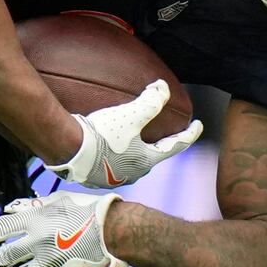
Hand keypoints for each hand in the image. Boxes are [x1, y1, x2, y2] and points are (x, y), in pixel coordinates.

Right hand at [47, 80, 201, 188]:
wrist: (68, 150)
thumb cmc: (101, 135)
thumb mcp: (131, 115)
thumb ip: (151, 102)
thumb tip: (163, 89)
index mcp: (146, 161)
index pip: (176, 146)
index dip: (189, 134)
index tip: (198, 125)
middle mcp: (132, 173)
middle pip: (153, 157)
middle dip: (160, 145)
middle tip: (165, 134)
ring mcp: (113, 178)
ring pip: (132, 162)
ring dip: (137, 150)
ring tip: (135, 140)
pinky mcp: (95, 177)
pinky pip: (113, 164)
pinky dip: (117, 153)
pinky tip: (110, 147)